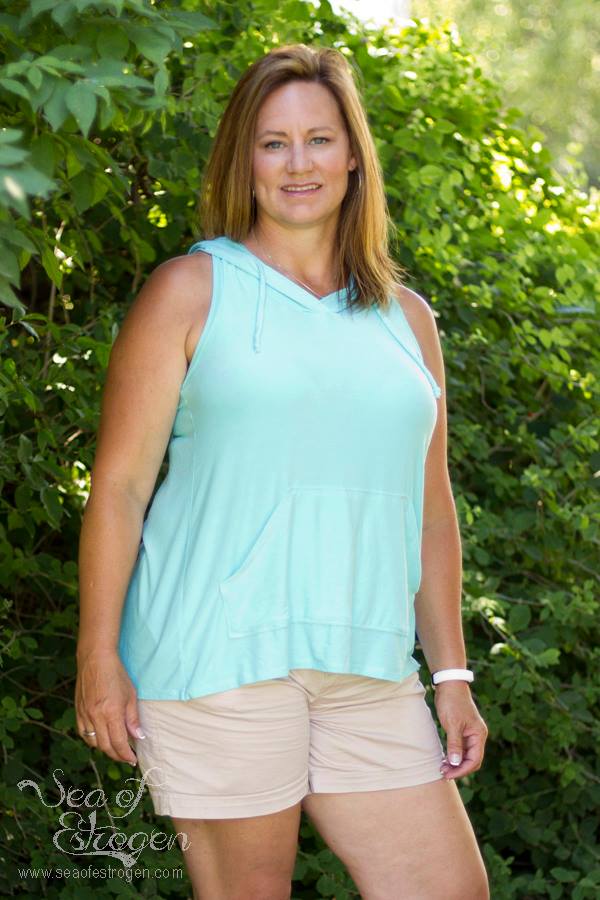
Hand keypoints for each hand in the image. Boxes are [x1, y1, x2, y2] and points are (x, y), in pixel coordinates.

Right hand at [75, 649, 145, 764]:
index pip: (118, 743)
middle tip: (126, 756)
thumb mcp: (131, 695)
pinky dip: (92, 739)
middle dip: (117, 755)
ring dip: (105, 748)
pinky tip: (100, 737)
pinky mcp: (78, 711)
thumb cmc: (116, 674)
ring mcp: (84, 714)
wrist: (95, 659)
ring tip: (115, 747)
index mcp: (111, 713)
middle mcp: (96, 716)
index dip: (126, 755)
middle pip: (105, 746)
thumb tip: (138, 737)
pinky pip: (83, 733)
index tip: (133, 759)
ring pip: (93, 742)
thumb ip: (133, 718)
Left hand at [433, 681, 487, 780]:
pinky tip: (444, 759)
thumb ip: (455, 744)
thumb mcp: (453, 724)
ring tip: (442, 768)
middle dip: (458, 768)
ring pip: (465, 755)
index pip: (474, 760)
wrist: (449, 684)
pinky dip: (453, 755)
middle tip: (443, 773)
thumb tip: (455, 763)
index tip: (449, 774)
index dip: (462, 770)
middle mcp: (477, 736)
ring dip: (455, 763)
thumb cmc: (452, 702)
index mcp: (478, 734)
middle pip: (471, 760)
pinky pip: (460, 748)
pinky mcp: (462, 730)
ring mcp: (470, 733)